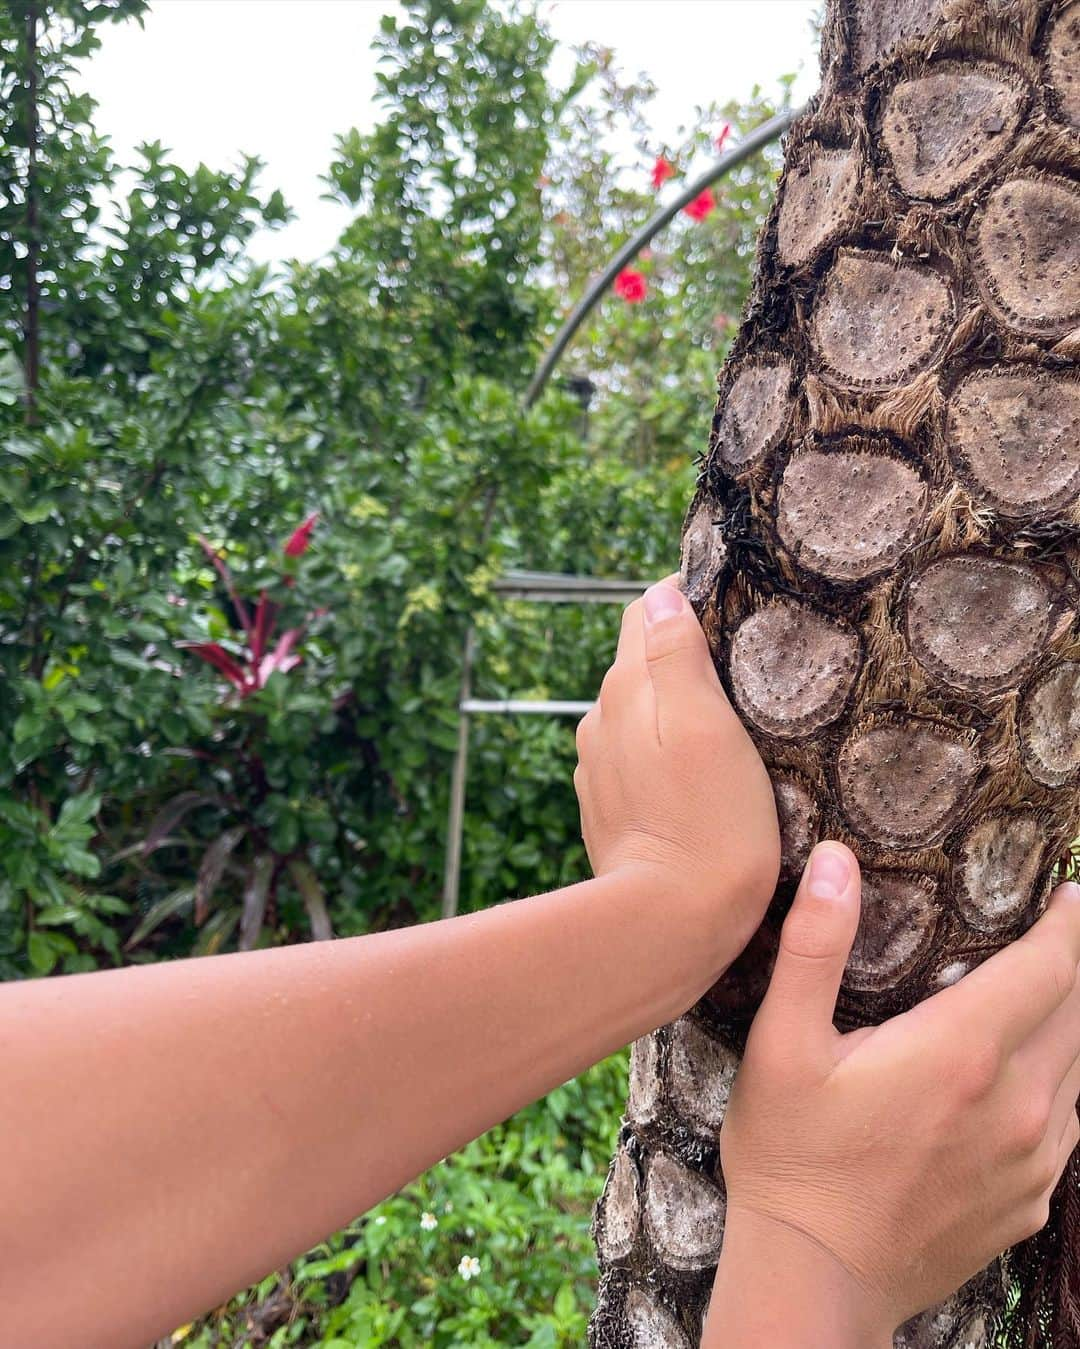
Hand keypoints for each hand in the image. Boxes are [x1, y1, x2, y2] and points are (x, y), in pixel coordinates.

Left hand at [574, 576, 779, 972]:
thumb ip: (677, 656)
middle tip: (743, 673)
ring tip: (726, 729)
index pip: (645, 613)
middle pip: (640, 663)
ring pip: (638, 714)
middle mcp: (599, 722)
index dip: (685, 601)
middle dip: (682, 656)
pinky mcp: (608, 810)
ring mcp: (598, 769)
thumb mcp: (707, 727)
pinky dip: (663, 753)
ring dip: (673, 710)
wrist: (669, 924)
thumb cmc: (710, 824)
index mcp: (624, 690)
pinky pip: (637, 760)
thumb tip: (661, 595)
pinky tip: (697, 777)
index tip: (732, 613)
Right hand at [713, 841, 1079, 1342]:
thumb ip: (815, 946)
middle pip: (1076, 1013)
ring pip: (1079, 1069)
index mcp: (961, 1053)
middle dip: (1072, 967)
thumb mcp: (782, 1044)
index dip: (1070, 925)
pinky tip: (1029, 1077)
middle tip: (1058, 934)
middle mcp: (1017, 1104)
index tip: (1073, 894)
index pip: (1050, 968)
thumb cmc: (791, 1155)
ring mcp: (1032, 1161)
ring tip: (1045, 995)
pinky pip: (1068, 1123)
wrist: (815, 1278)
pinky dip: (1061, 1084)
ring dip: (1069, 1025)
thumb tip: (838, 861)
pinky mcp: (1030, 1201)